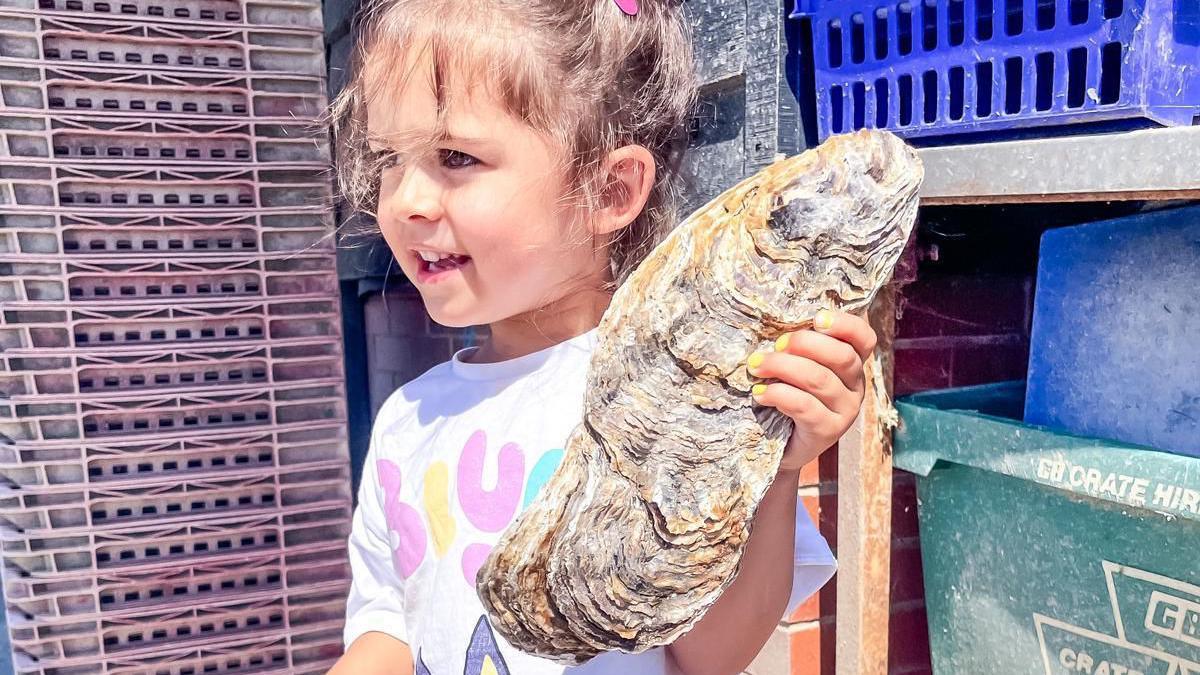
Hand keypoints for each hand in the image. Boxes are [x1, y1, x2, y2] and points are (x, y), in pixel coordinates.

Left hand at [747, 309, 877, 472]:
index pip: (864, 338)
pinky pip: (804, 406)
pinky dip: (778, 394)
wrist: (780, 446)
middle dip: (804, 344)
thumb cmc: (787, 396)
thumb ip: (797, 348)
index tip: (816, 318)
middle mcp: (856, 386)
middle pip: (841, 356)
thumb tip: (776, 326)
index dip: (845, 325)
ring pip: (819, 379)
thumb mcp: (796, 367)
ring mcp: (846, 411)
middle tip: (775, 345)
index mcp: (852, 363)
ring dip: (783, 367)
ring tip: (756, 368)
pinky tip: (760, 393)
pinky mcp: (828, 431)